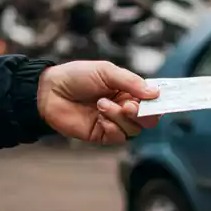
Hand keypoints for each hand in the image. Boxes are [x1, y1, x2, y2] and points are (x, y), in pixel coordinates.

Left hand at [37, 61, 161, 144]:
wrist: (48, 91)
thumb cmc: (76, 76)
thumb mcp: (106, 71)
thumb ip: (131, 82)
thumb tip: (155, 93)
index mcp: (129, 90)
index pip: (152, 100)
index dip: (160, 102)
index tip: (162, 101)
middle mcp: (124, 107)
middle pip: (148, 119)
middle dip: (143, 114)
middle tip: (130, 106)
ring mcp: (114, 122)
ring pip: (134, 129)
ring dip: (120, 117)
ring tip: (101, 105)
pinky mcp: (101, 135)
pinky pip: (118, 138)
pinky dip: (112, 128)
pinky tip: (99, 118)